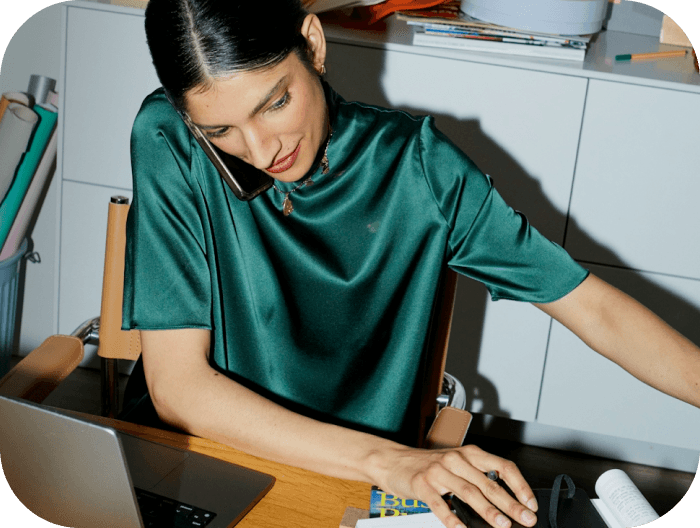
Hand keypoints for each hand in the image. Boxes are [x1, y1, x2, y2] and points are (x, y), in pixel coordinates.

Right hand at [371, 444, 537, 527]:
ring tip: (502, 525)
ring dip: (488, 511)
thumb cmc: (428, 465)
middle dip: (511, 504)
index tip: (530, 502)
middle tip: (525, 518)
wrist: (393, 460)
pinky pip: (440, 505)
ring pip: (469, 492)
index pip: (502, 466)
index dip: (520, 485)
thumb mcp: (456, 464)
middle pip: (489, 483)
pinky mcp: (422, 485)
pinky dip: (453, 519)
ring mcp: (438, 472)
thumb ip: (478, 477)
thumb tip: (505, 501)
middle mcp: (456, 459)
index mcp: (469, 454)